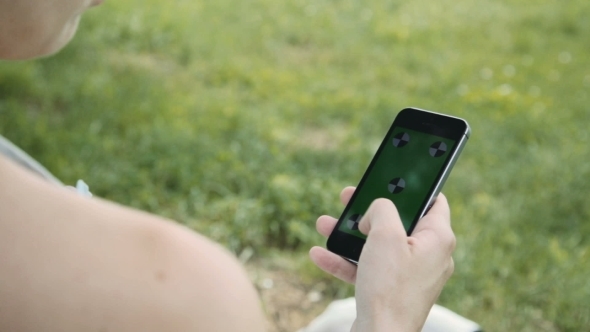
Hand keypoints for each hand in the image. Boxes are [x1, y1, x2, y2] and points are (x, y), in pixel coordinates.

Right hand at [309, 187, 455, 331]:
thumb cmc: (389, 288)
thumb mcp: (384, 235)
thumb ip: (382, 209)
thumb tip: (377, 209)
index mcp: (438, 239)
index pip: (434, 201)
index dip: (413, 187)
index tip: (392, 178)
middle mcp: (429, 256)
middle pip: (398, 222)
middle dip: (368, 211)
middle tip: (348, 198)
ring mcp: (410, 275)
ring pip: (379, 245)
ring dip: (350, 235)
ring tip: (325, 224)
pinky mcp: (392, 290)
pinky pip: (369, 268)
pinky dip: (347, 260)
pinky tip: (320, 254)